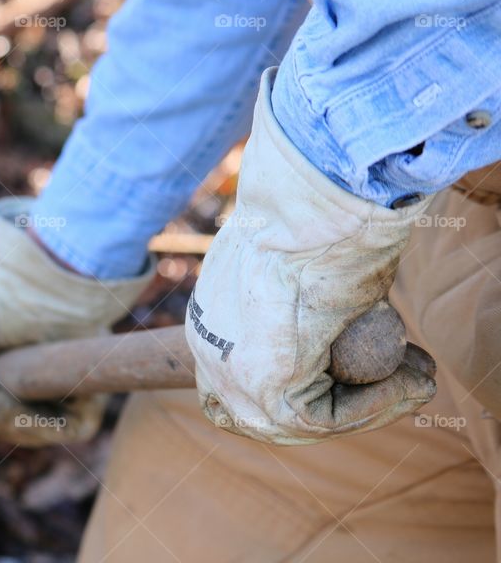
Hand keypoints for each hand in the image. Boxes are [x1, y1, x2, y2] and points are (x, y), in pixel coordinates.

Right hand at [0, 197, 153, 446]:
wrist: (36, 286)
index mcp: (11, 381)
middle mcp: (40, 390)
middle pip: (10, 431)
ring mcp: (65, 396)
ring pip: (35, 435)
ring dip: (5, 426)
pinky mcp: (89, 398)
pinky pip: (68, 431)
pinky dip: (38, 428)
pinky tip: (11, 409)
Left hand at [186, 68, 436, 444]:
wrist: (306, 203)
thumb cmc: (302, 217)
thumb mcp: (287, 258)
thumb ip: (290, 298)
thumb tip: (322, 313)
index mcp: (207, 321)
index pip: (239, 379)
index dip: (301, 382)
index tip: (350, 369)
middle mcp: (209, 354)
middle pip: (267, 410)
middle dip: (336, 402)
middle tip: (393, 376)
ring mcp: (232, 378)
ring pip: (305, 419)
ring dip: (369, 405)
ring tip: (415, 376)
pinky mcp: (268, 393)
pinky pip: (329, 417)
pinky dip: (378, 403)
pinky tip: (412, 378)